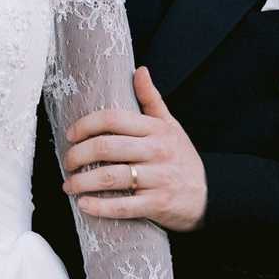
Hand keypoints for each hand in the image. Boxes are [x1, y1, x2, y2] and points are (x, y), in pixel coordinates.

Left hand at [62, 69, 207, 230]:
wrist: (211, 194)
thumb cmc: (182, 158)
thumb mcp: (171, 125)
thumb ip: (151, 99)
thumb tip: (139, 70)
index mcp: (156, 129)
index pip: (112, 118)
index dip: (85, 125)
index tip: (71, 135)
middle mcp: (157, 151)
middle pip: (106, 147)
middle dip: (77, 155)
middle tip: (66, 162)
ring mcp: (158, 178)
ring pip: (110, 177)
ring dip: (82, 182)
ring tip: (69, 185)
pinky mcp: (158, 204)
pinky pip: (123, 206)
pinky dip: (100, 207)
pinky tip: (84, 205)